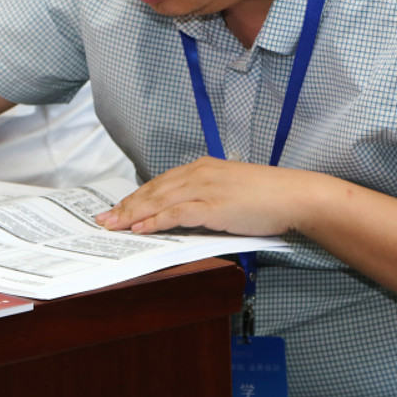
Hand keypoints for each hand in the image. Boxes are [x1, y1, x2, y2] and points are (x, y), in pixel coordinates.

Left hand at [94, 156, 327, 236]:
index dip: (136, 197)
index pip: (160, 183)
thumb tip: (188, 216)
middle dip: (125, 206)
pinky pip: (176, 213)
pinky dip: (155, 221)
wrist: (293, 195)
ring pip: (159, 200)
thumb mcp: (230, 191)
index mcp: (202, 168)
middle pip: (152, 190)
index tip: (117, 209)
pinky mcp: (213, 205)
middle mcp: (199, 173)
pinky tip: (140, 228)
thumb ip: (207, 199)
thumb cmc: (268, 197)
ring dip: (132, 215)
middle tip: (103, 219)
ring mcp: (205, 188)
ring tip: (112, 226)